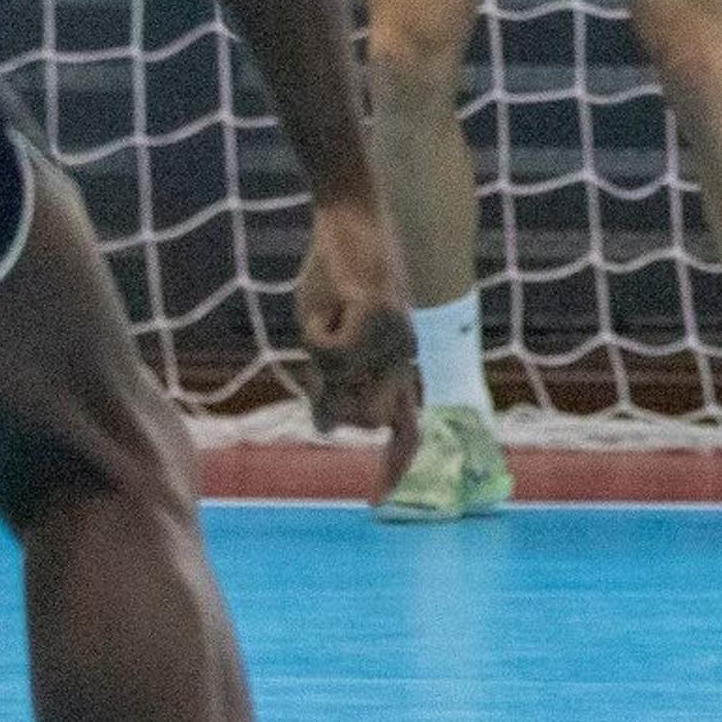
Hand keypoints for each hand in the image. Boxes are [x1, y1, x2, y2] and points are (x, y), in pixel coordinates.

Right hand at [291, 193, 419, 497]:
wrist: (349, 218)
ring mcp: (397, 338)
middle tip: (321, 361)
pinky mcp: (380, 317)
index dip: (396, 466)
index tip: (380, 503)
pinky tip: (328, 303)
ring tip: (327, 318)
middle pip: (365, 419)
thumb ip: (332, 381)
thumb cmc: (334, 278)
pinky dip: (315, 333)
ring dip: (319, 362)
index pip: (406, 427)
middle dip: (334, 403)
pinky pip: (331, 351)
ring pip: (343, 385)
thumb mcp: (327, 338)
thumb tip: (325, 427)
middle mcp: (405, 356)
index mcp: (397, 364)